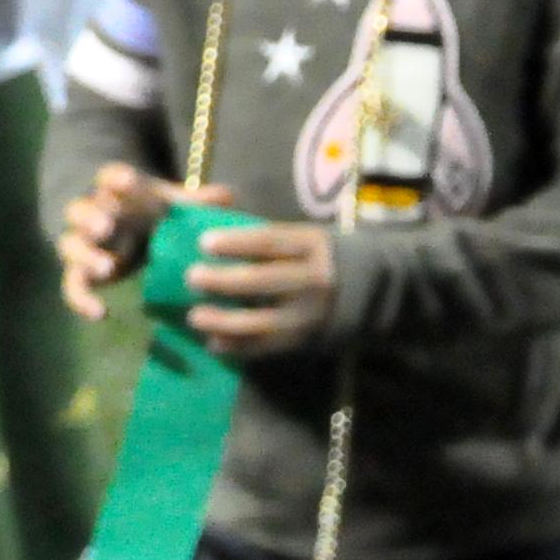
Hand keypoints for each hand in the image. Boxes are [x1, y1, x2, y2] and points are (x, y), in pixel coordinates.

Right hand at [56, 161, 188, 319]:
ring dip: (85, 256)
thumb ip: (194, 203)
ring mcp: (82, 245)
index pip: (107, 177)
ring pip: (70, 246)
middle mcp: (91, 215)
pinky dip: (81, 299)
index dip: (115, 179)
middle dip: (90, 218)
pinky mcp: (80, 274)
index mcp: (114, 194)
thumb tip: (227, 197)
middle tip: (106, 227)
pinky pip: (72, 286)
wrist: (120, 229)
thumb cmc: (149, 213)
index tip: (128, 181)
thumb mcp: (170, 205)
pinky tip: (100, 313)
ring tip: (107, 268)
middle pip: (79, 210)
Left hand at [187, 218, 339, 357]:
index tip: (204, 242)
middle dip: (225, 281)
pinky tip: (213, 344)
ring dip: (226, 321)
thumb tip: (210, 212)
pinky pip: (269, 347)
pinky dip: (239, 347)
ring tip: (194, 317)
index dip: (237, 242)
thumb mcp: (299, 236)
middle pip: (264, 280)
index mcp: (311, 244)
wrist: (367, 289)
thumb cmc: (313, 255)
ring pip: (265, 321)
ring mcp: (312, 313)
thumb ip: (260, 232)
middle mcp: (315, 279)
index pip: (270, 241)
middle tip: (192, 278)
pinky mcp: (306, 339)